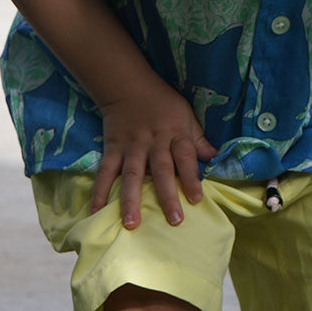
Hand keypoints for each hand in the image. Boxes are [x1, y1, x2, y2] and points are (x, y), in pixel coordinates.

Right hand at [92, 78, 216, 228]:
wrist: (127, 86)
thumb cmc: (163, 104)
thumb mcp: (186, 116)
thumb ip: (198, 140)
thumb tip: (215, 158)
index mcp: (175, 134)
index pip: (186, 158)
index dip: (191, 178)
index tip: (196, 200)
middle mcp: (153, 142)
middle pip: (161, 171)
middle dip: (167, 196)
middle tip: (173, 221)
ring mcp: (131, 147)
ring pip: (131, 175)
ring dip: (131, 200)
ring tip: (131, 224)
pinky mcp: (112, 150)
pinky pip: (105, 173)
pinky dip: (99, 193)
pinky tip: (96, 211)